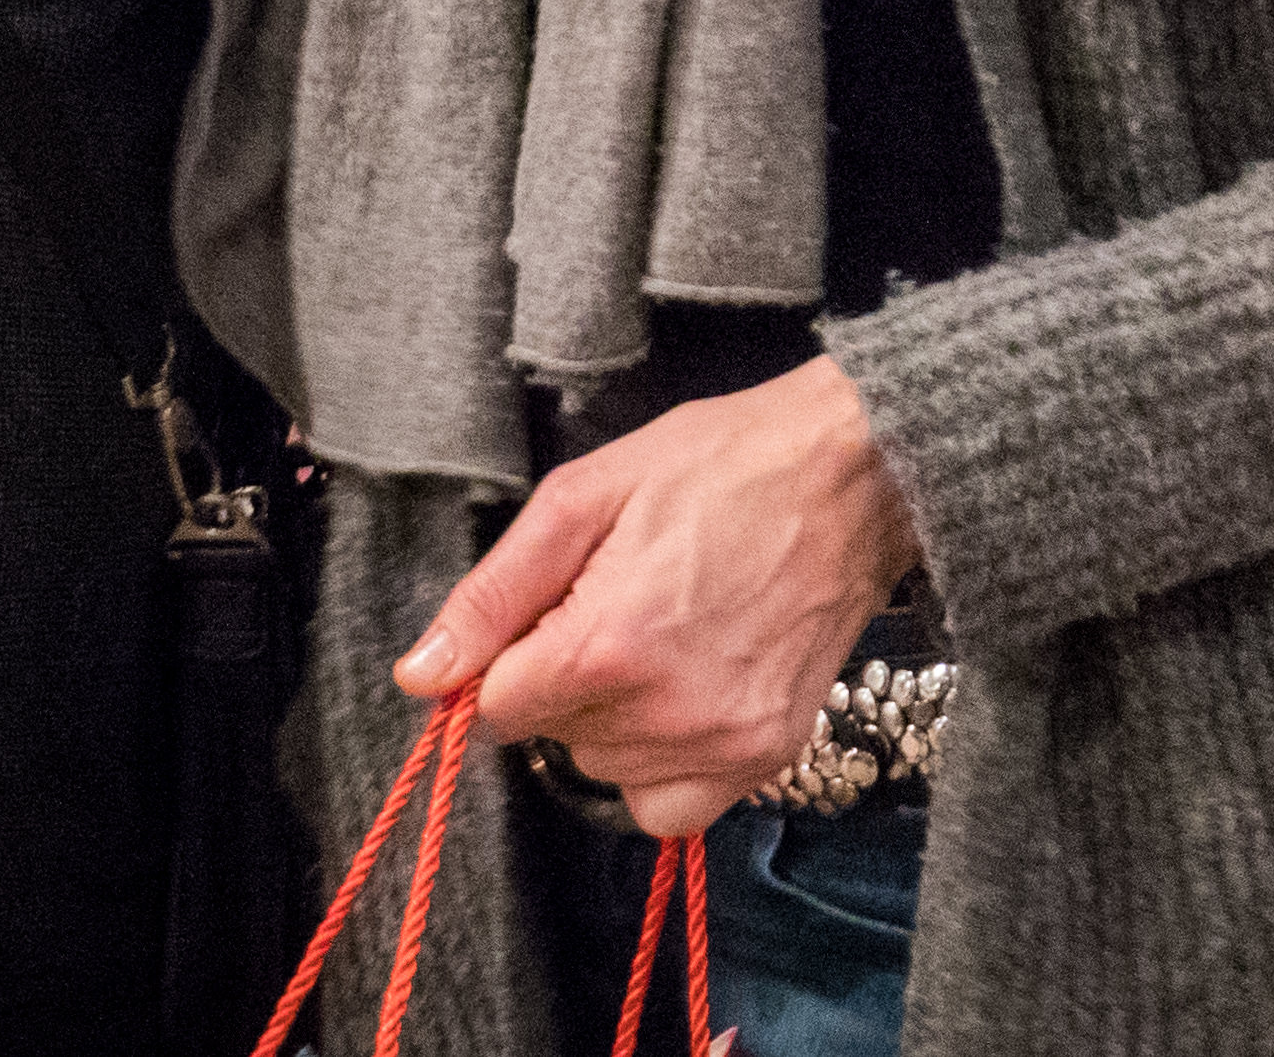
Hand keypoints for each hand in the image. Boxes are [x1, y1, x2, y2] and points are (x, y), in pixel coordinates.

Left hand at [396, 356, 921, 841]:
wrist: (852, 476)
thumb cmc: (719, 466)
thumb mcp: (584, 496)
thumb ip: (494, 594)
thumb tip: (421, 675)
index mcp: (608, 643)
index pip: (494, 709)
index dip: (507, 656)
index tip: (547, 611)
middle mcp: (666, 712)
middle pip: (551, 738)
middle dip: (562, 678)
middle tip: (618, 601)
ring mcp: (723, 743)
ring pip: (605, 771)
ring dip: (609, 720)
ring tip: (659, 635)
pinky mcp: (767, 756)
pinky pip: (669, 808)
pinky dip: (657, 766)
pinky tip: (677, 699)